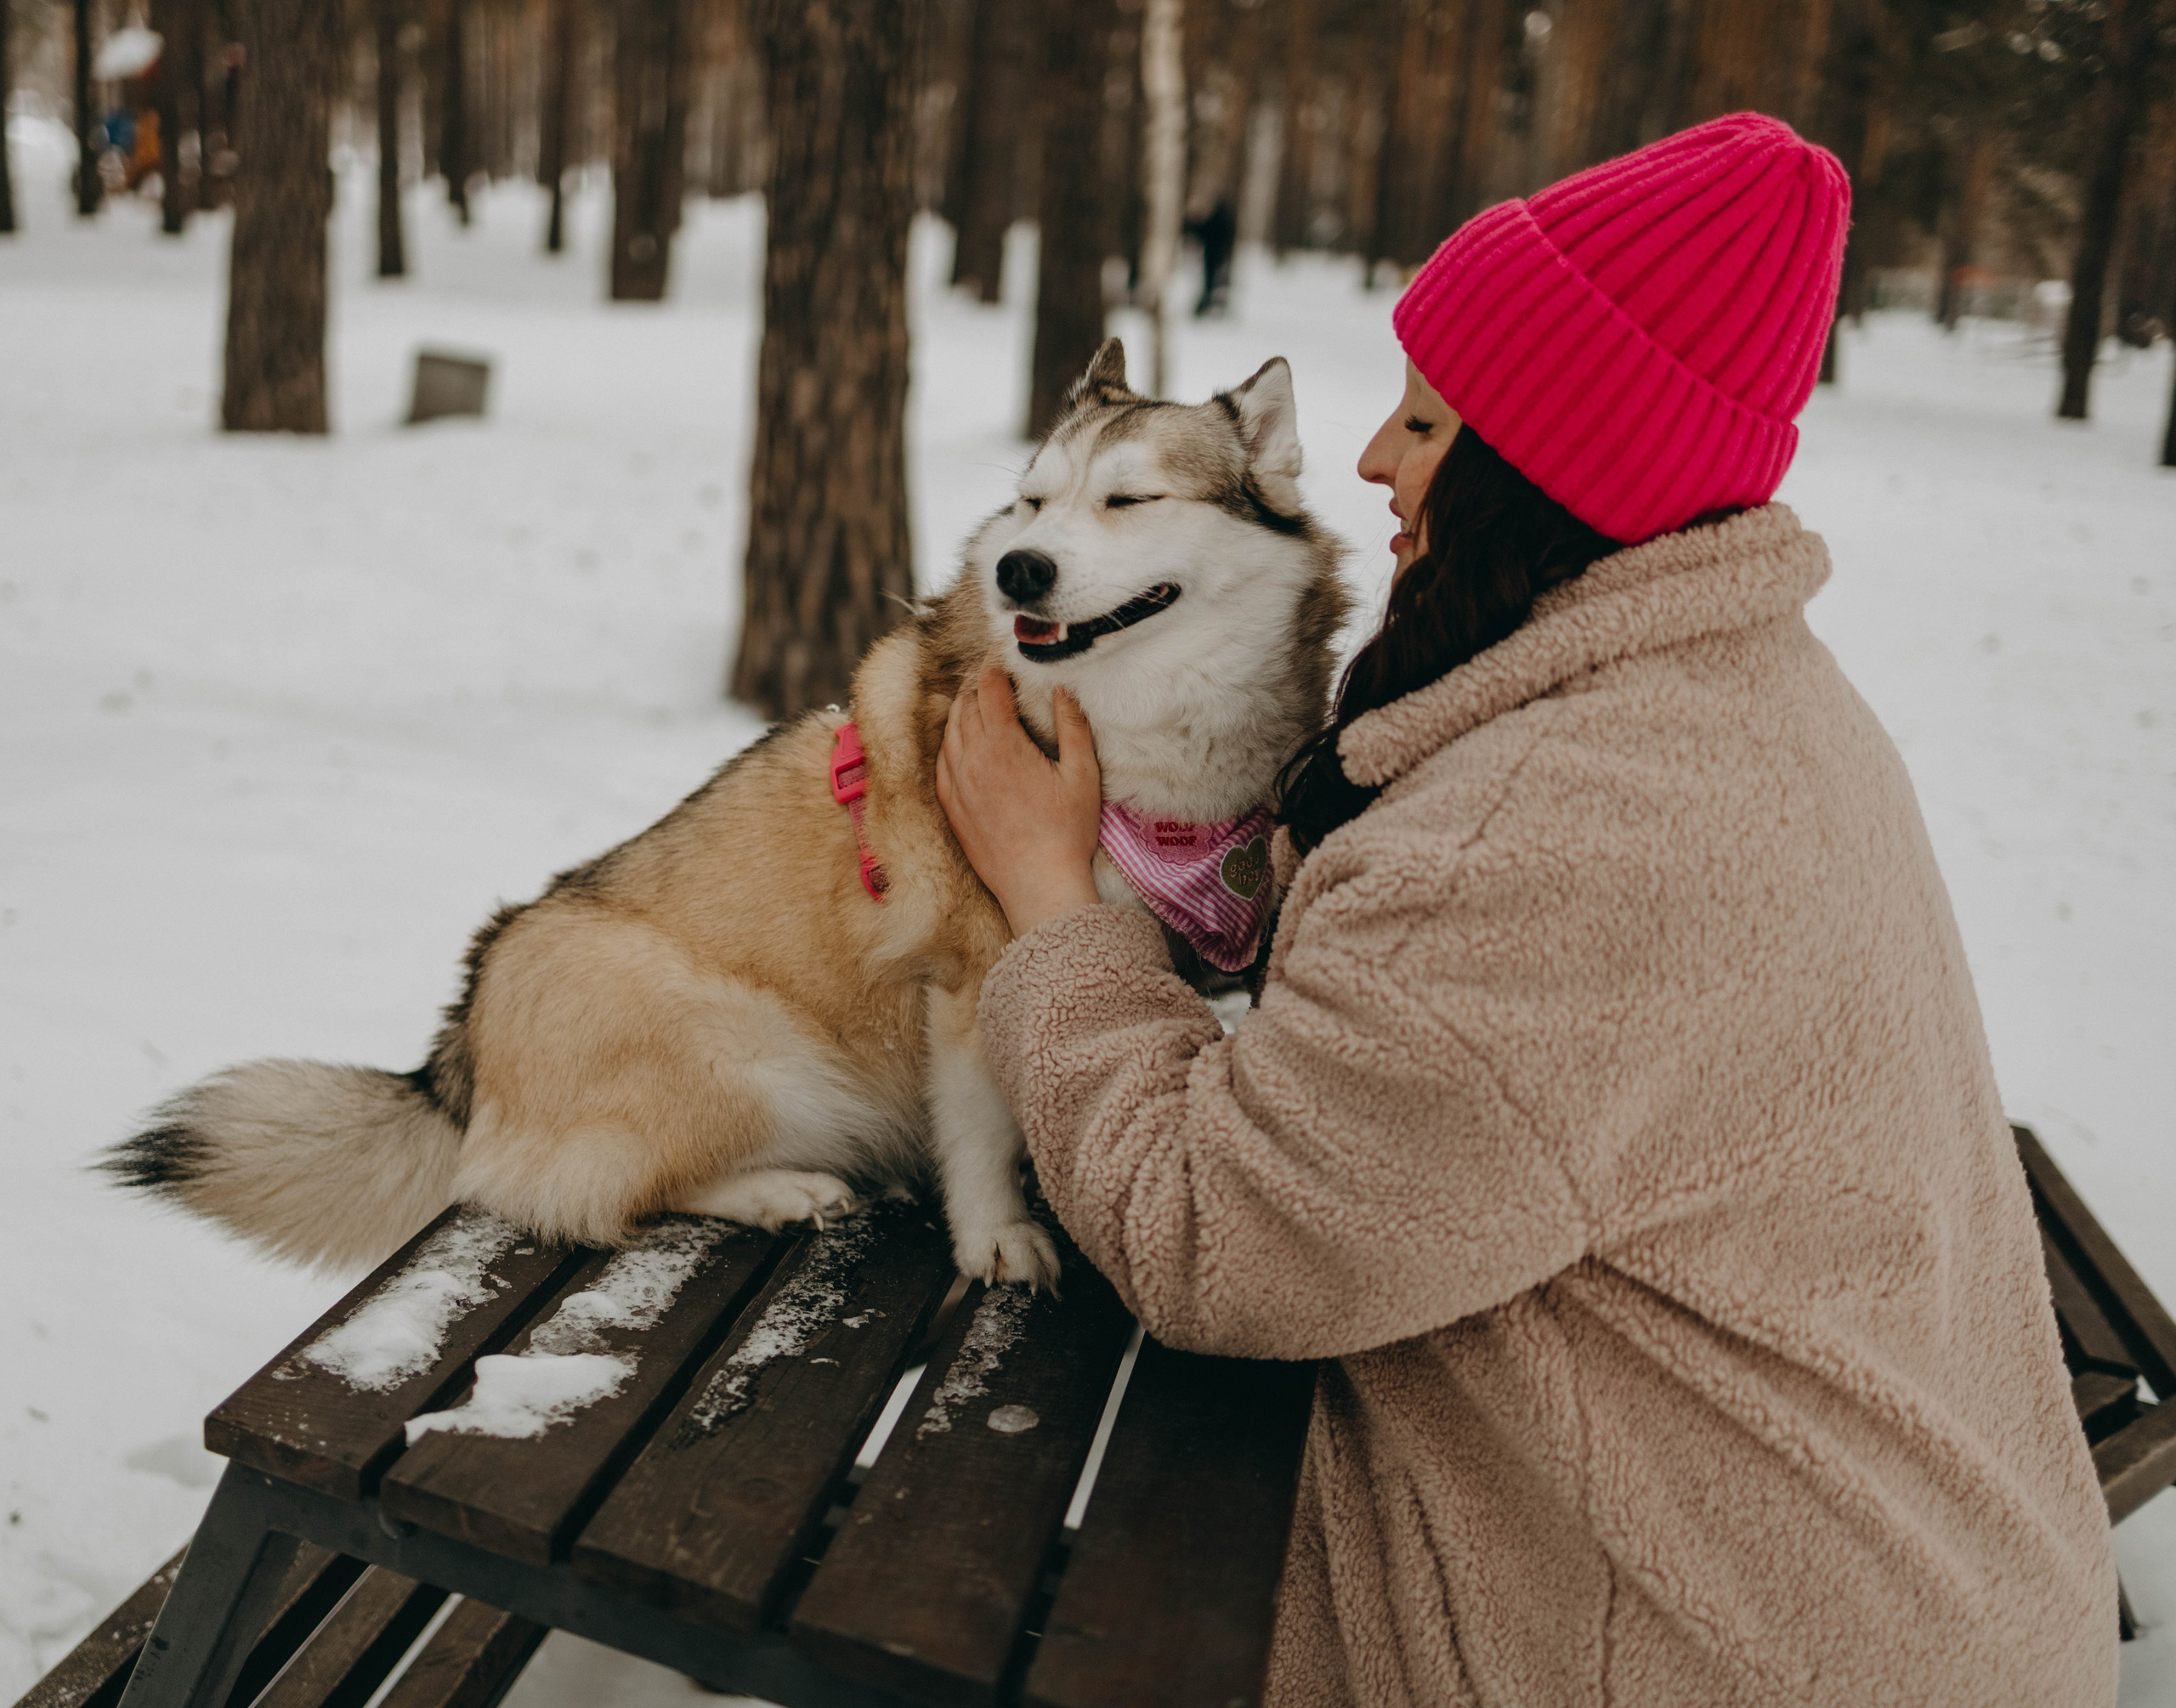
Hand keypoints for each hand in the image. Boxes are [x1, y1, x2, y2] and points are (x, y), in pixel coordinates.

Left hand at [935, 666, 1103, 936]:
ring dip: (961, 708)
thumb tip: (1062, 689)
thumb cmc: (1066, 832)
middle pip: (965, 704)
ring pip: (950, 731)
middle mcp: (971, 760)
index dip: (993, 663)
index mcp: (1002, 746)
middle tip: (992, 670)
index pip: (989, 688)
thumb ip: (1072, 725)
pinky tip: (961, 740)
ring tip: (977, 698)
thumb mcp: (1082, 774)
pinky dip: (950, 741)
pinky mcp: (952, 807)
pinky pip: (942, 761)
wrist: (1037, 886)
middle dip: (978, 682)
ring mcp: (957, 784)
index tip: (1001, 649)